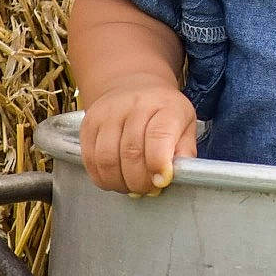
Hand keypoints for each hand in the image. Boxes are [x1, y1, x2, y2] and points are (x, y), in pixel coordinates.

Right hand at [80, 84, 197, 193]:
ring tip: (130, 186)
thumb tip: (176, 175)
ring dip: (119, 182)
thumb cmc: (163, 111)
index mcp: (165, 106)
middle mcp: (135, 105)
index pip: (158, 136)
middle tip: (147, 189)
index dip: (158, 164)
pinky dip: (101, 177)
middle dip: (139, 181)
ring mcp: (108, 113)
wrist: (133, 85)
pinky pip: (90, 159)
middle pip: (131, 152)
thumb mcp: (185, 125)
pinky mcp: (89, 123)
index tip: (161, 181)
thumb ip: (184, 151)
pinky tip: (114, 179)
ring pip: (107, 159)